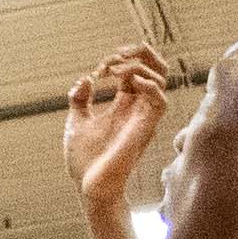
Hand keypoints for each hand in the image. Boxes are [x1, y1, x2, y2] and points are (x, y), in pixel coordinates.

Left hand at [66, 45, 181, 206]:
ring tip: (113, 71)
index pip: (138, 68)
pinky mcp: (145, 128)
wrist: (88, 187)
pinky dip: (148, 84)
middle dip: (140, 51)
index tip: (99, 69)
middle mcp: (138, 107)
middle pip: (157, 67)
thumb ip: (79, 100)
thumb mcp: (76, 123)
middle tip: (115, 56)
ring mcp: (143, 116)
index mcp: (124, 104)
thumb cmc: (84, 161)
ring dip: (137, 66)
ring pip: (161, 78)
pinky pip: (161, 100)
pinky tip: (128, 83)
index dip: (121, 58)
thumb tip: (85, 79)